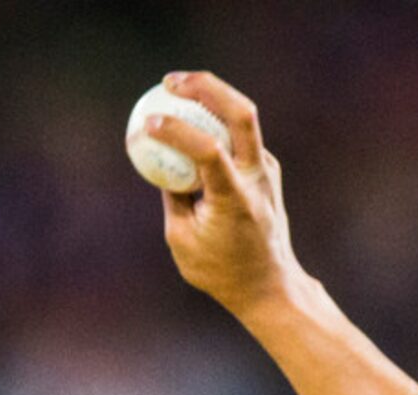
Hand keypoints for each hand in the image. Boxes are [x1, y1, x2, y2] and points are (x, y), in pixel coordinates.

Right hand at [139, 72, 300, 324]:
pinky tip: (191, 118)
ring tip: (176, 90)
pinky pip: (239, 136)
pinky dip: (215, 121)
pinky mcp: (267, 172)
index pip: (208, 150)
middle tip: (169, 82)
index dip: (175, 130)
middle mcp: (258, 180)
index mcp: (236, 200)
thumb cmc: (221, 272)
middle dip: (205, 87)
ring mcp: (268, 173)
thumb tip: (158, 155)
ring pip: (244, 119)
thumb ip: (171, 193)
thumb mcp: (182, 238)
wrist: (271, 288)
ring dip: (211, 96)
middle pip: (242, 114)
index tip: (146, 124)